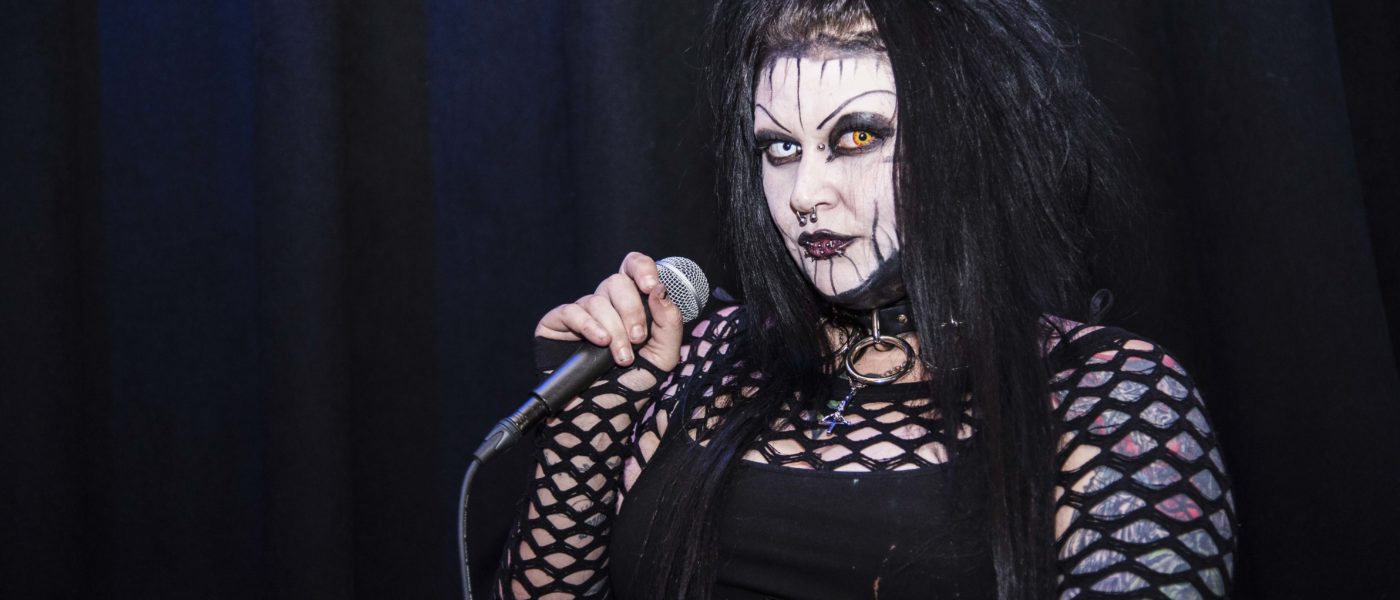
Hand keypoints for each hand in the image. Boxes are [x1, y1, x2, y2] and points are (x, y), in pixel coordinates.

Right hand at [535, 252, 684, 371]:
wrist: (601, 415)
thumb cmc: (631, 386)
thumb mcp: (664, 356)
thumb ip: (669, 322)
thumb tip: (660, 290)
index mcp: (632, 304)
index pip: (634, 267)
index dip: (642, 268)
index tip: (651, 287)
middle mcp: (606, 304)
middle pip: (617, 282)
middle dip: (632, 311)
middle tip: (638, 339)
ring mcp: (580, 313)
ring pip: (597, 300)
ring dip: (614, 330)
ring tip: (621, 357)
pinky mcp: (557, 324)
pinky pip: (571, 311)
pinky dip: (589, 326)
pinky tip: (599, 342)